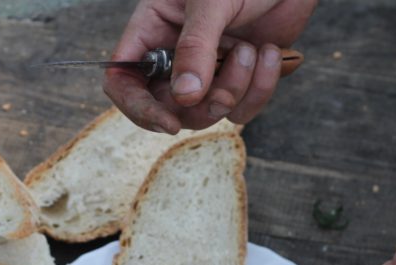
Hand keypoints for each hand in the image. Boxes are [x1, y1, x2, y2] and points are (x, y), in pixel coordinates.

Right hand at [103, 0, 315, 132]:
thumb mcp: (211, 2)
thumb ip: (196, 47)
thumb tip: (184, 96)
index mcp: (153, 29)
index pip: (124, 79)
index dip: (139, 106)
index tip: (168, 123)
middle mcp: (175, 54)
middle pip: (168, 107)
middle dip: (201, 105)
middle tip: (229, 82)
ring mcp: (208, 69)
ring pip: (209, 110)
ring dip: (236, 89)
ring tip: (253, 50)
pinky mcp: (240, 79)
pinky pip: (242, 107)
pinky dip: (261, 87)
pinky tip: (271, 53)